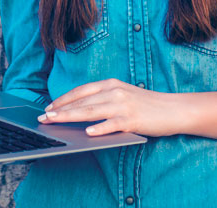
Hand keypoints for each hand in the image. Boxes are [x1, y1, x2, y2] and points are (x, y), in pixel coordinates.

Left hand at [36, 78, 179, 136]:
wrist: (173, 109)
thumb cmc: (146, 104)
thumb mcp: (122, 96)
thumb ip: (103, 100)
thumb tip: (79, 110)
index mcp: (111, 84)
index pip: (81, 91)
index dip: (63, 99)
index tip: (48, 107)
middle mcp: (114, 92)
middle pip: (82, 101)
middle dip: (60, 110)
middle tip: (43, 117)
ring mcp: (123, 105)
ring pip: (91, 111)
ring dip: (70, 117)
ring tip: (55, 121)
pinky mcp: (132, 119)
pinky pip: (113, 124)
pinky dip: (100, 128)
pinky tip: (88, 133)